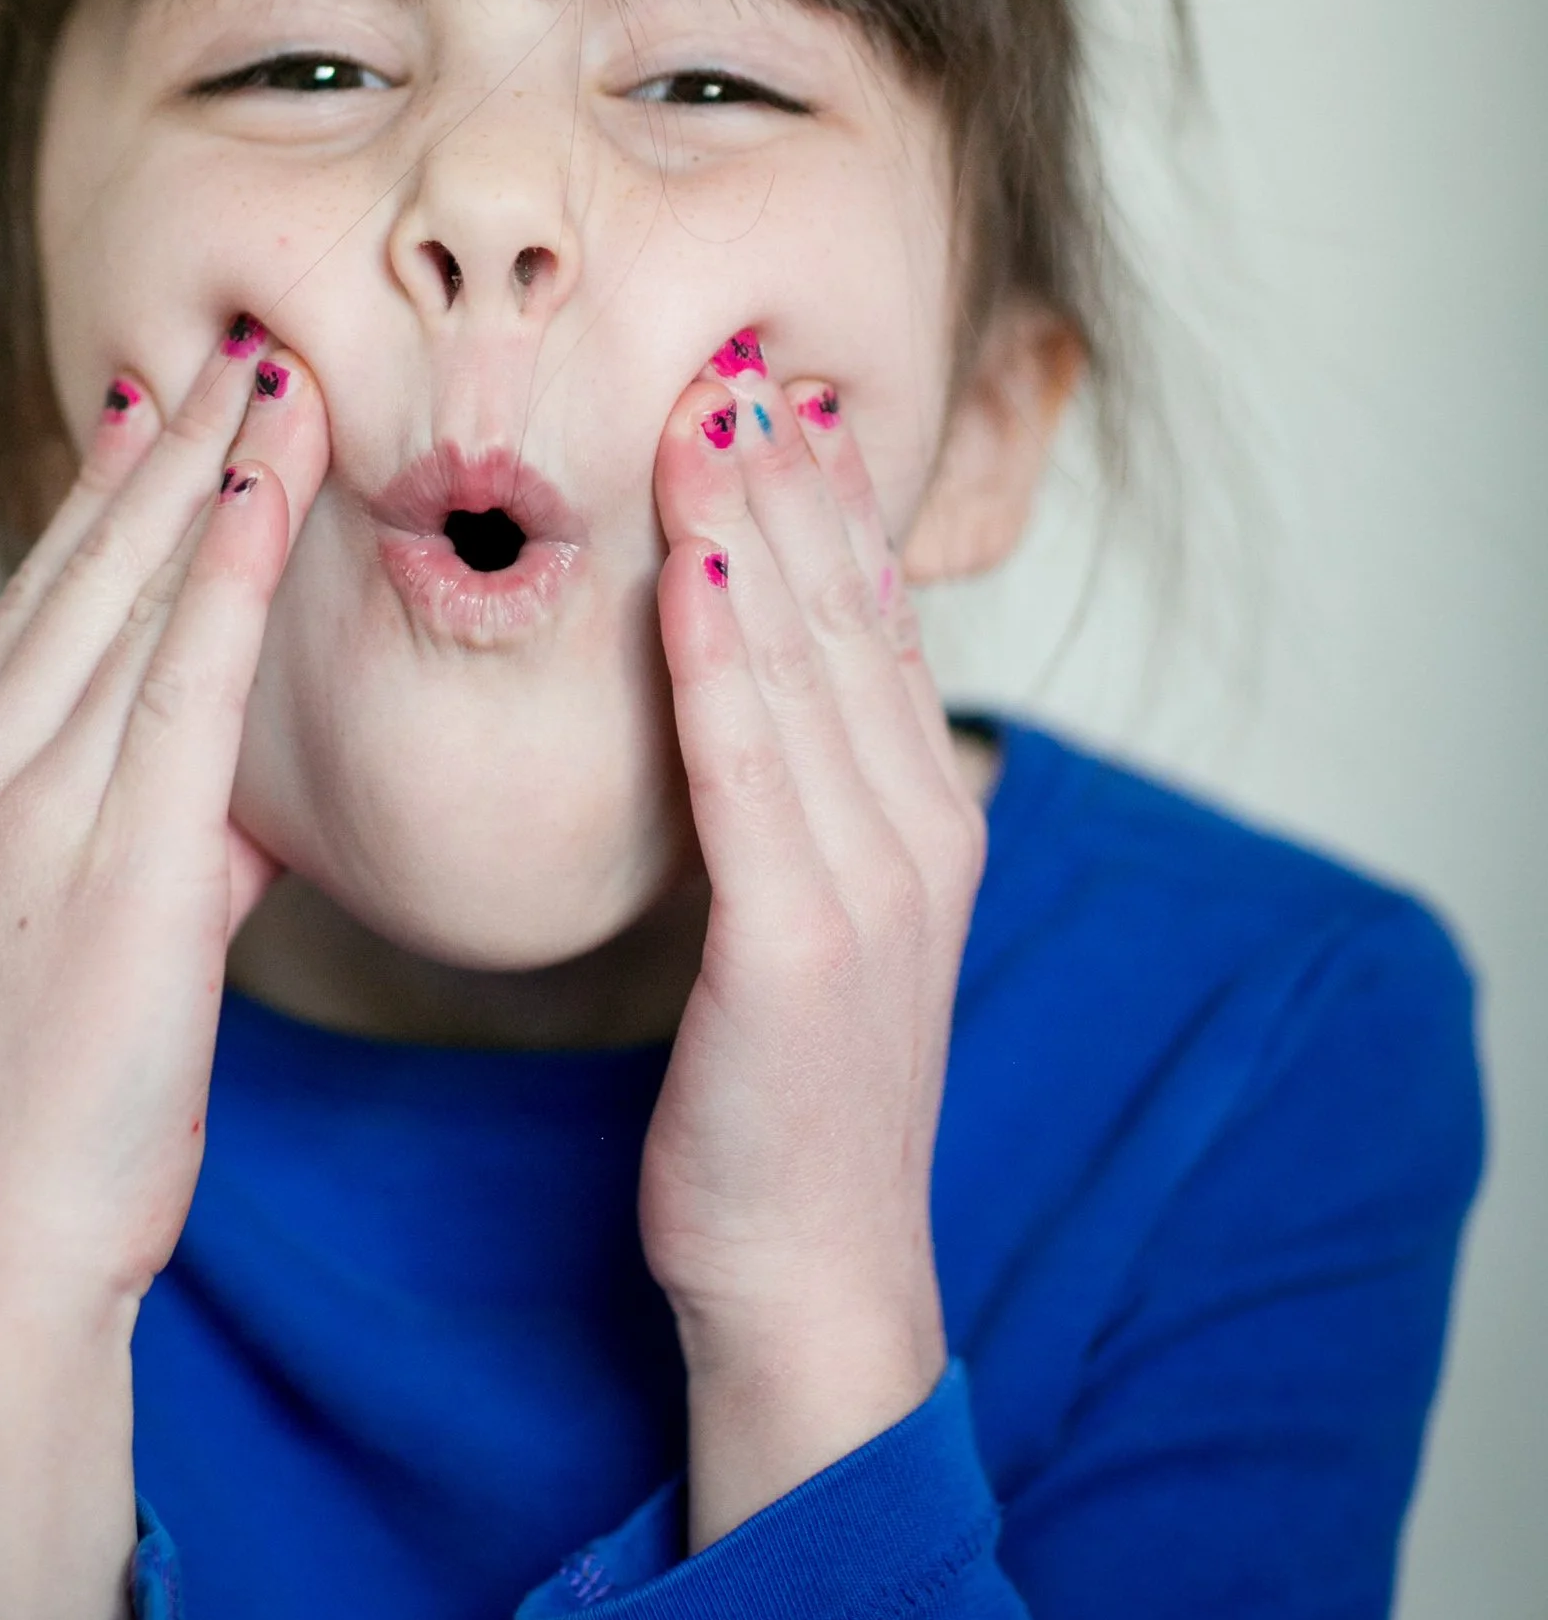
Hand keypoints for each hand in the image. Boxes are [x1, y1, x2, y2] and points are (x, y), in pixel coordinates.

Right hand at [0, 322, 325, 1619]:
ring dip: (204, 467)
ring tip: (272, 367)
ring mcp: (23, 809)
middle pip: (78, 567)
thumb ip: (149, 852)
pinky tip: (267, 483)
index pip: (43, 599)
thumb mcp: (78, 951)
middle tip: (236, 336)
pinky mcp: (106, 862)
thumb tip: (225, 810)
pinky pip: (177, 677)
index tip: (173, 400)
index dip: (115, 490)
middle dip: (163, 443)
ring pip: (125, 594)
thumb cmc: (41, 1118)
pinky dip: (221, 565)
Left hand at [640, 335, 985, 1551]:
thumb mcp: (806, 914)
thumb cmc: (780, 1097)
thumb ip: (788, 792)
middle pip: (847, 610)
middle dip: (783, 471)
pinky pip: (753, 769)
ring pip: (805, 661)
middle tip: (722, 343)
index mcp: (925, 814)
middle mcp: (920, 826)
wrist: (812, 1275)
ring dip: (753, 523)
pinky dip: (724, 657)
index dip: (817, 492)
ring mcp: (874, 884)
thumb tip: (723, 669)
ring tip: (701, 403)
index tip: (756, 383)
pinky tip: (695, 564)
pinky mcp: (802, 945)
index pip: (872, 612)